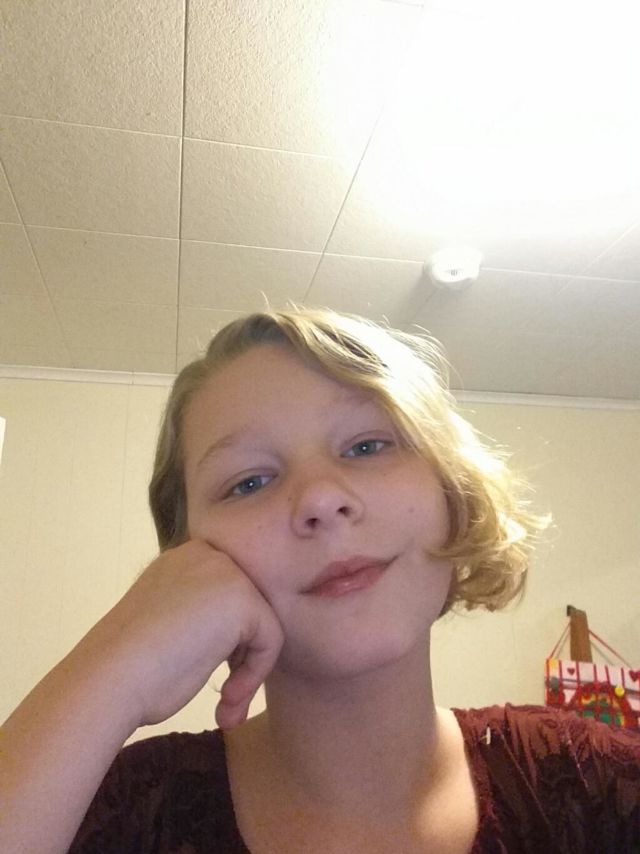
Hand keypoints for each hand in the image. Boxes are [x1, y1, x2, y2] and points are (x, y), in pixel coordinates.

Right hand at [78, 539, 283, 729]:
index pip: (228, 597)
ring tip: (223, 706)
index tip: (211, 676)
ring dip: (247, 672)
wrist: (108, 676)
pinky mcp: (242, 598)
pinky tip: (225, 699)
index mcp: (184, 559)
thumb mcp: (166, 622)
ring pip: (262, 625)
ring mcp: (225, 572)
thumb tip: (235, 634)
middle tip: (223, 698)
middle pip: (249, 608)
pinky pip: (270, 640)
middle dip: (240, 657)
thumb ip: (198, 615)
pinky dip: (254, 676)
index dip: (227, 643)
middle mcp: (206, 555)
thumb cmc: (130, 665)